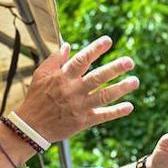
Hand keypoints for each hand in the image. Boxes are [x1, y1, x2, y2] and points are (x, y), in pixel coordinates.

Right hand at [15, 37, 137, 142]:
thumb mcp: (41, 74)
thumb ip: (55, 59)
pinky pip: (103, 116)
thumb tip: (68, 45)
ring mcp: (80, 106)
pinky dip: (116, 112)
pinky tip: (129, 107)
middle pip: (98, 77)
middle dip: (115, 68)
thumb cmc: (36, 98)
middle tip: (130, 62)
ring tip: (135, 81)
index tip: (109, 41)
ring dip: (121, 88)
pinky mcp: (83, 121)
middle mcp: (73, 90)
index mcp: (64, 77)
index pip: (82, 59)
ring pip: (104, 96)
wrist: (32, 126)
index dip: (96, 49)